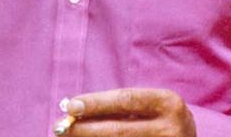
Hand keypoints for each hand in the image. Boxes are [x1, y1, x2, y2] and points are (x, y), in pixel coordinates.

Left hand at [66, 87, 195, 135]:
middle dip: (85, 129)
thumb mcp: (152, 108)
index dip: (96, 102)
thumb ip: (122, 108)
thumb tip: (76, 110)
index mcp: (169, 103)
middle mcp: (170, 128)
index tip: (70, 105)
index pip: (126, 100)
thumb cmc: (163, 122)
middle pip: (119, 130)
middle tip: (60, 127)